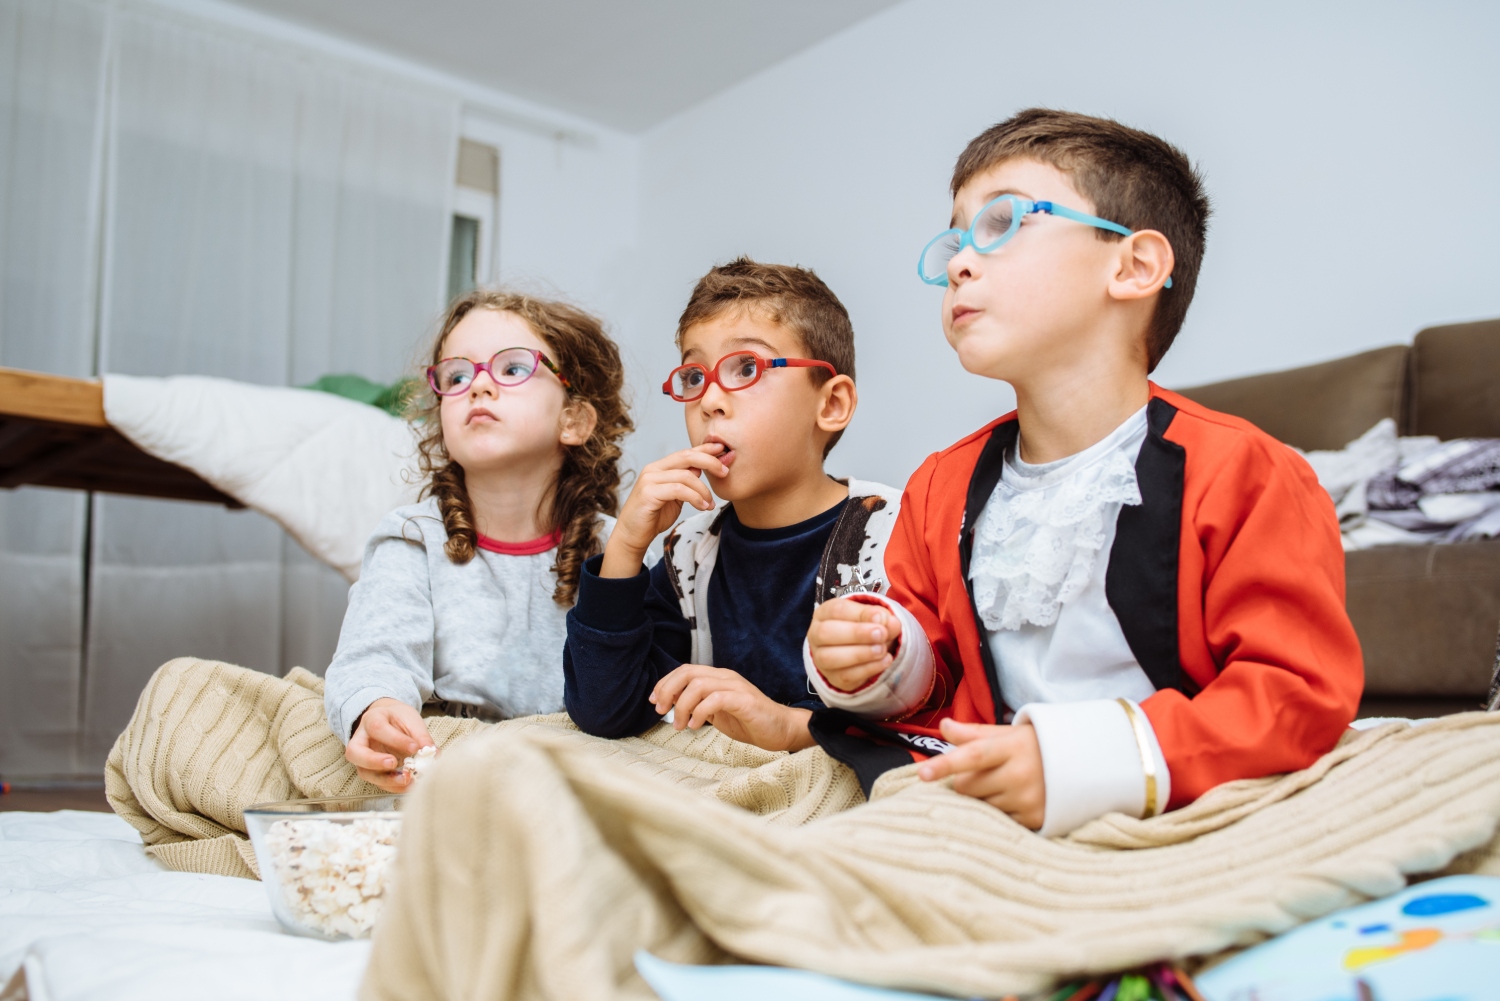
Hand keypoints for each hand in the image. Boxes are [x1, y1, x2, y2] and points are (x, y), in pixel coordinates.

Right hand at [345, 697, 435, 792]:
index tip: (415, 748)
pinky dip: (392, 786)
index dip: (396, 740)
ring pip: (364, 771)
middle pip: (355, 752)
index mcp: (372, 719)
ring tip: (406, 779)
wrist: (388, 720)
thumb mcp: (411, 720)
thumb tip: (434, 753)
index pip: (377, 728)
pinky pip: (376, 781)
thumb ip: (421, 736)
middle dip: (374, 761)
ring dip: (385, 780)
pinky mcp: (370, 770)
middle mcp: (361, 739)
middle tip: (393, 763)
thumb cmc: (398, 719)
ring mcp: (362, 757)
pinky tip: (408, 785)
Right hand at [600, 443, 728, 577]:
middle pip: (686, 457)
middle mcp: (653, 469)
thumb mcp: (674, 496)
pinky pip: (678, 490)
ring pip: (685, 476)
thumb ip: (685, 482)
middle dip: (709, 461)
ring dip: (703, 490)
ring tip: (710, 504)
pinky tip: (702, 506)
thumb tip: (701, 469)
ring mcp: (649, 480)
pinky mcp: (648, 493)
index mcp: (660, 468)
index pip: (685, 453)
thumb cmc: (653, 516)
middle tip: (725, 471)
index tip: (722, 449)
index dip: (704, 449)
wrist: (633, 535)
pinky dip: (695, 497)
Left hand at [650, 664, 814, 752]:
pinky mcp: (744, 700)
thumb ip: (698, 704)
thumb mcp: (716, 712)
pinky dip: (700, 712)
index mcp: (718, 678)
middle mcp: (725, 677)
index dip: (665, 683)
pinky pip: (716, 699)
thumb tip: (672, 703)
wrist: (781, 730)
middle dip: (668, 690)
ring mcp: (735, 687)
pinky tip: (696, 725)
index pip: (685, 670)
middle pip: (688, 672)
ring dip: (682, 705)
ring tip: (680, 725)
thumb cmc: (749, 722)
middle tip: (662, 711)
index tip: (655, 701)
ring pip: (698, 684)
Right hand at [806, 596, 899, 691]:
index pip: (836, 610)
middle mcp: (816, 634)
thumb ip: (883, 618)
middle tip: (881, 634)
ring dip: (860, 654)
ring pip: (830, 658)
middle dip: (856, 633)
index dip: (860, 614)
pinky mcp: (832, 677)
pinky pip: (844, 676)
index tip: (881, 618)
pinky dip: (867, 669)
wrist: (861, 651)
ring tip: (882, 650)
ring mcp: (820, 658)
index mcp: (824, 613)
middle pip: (826, 633)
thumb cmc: (865, 627)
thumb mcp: (874, 617)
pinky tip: (884, 661)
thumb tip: (890, 622)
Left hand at [918, 718, 1044, 829]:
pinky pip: (997, 820)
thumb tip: (943, 727)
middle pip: (967, 786)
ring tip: (1005, 784)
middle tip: (987, 772)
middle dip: (967, 781)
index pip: (973, 755)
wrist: (1085, 766)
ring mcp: (1027, 799)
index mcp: (1011, 747)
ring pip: (979, 805)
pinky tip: (1015, 799)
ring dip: (983, 798)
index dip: (946, 763)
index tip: (923, 774)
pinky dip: (999, 812)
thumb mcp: (1008, 734)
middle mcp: (1019, 774)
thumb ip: (974, 733)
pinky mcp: (1033, 819)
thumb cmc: (1036, 746)